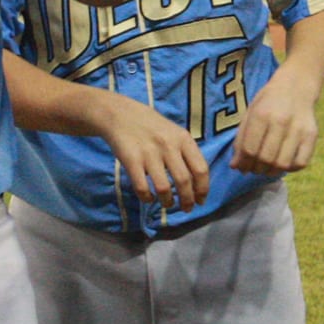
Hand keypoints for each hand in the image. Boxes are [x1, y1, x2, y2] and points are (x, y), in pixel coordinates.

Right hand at [97, 91, 209, 211]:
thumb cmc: (152, 127)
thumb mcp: (175, 133)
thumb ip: (186, 153)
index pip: (200, 169)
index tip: (200, 200)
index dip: (202, 189)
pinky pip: (142, 187)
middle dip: (187, 201)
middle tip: (186, 208)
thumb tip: (198, 184)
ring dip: (168, 202)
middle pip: (184, 181)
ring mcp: (149, 153)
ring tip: (167, 204)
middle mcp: (168, 145)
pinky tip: (149, 198)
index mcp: (183, 139)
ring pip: (164, 188)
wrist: (121, 114)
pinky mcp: (131, 160)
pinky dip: (147, 198)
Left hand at [231, 68, 321, 175]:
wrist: (296, 85)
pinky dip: (291, 168)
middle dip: (256, 169)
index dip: (244, 163)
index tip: (243, 167)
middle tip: (254, 168)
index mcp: (261, 114)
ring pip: (283, 164)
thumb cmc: (268, 102)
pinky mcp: (312, 135)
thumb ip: (241, 140)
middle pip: (266, 158)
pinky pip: (301, 163)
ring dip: (272, 171)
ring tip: (267, 167)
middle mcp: (281, 121)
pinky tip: (284, 163)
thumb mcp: (250, 114)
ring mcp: (299, 128)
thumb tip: (235, 166)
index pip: (250, 149)